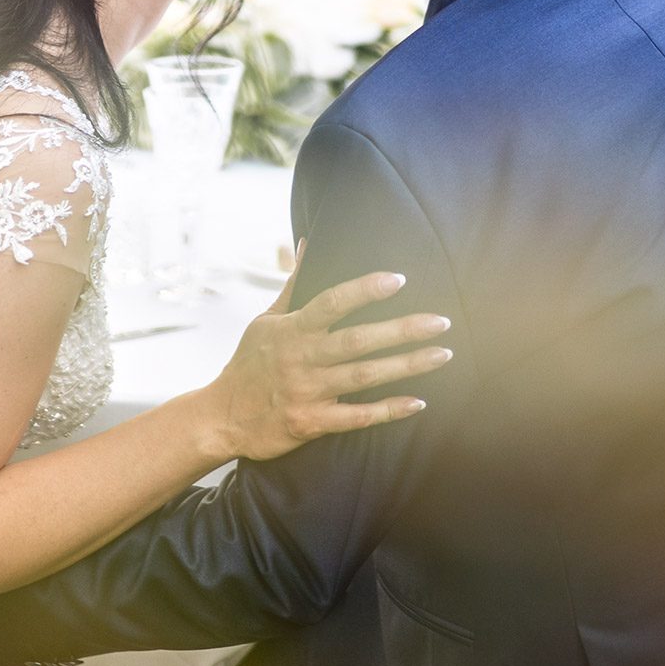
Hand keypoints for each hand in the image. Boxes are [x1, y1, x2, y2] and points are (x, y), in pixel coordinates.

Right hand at [198, 256, 452, 463]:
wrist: (221, 417)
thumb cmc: (249, 363)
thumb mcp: (265, 319)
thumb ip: (293, 284)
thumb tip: (307, 242)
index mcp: (292, 330)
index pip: (332, 303)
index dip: (365, 290)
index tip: (398, 280)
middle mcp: (302, 359)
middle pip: (359, 341)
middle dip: (403, 330)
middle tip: (442, 321)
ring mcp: (308, 393)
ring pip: (365, 377)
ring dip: (407, 366)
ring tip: (443, 354)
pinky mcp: (312, 423)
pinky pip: (357, 418)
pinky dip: (388, 411)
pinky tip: (418, 403)